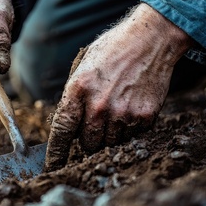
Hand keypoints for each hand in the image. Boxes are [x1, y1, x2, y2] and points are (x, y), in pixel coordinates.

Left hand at [45, 3, 192, 170]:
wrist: (151, 38)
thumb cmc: (114, 49)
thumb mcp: (83, 66)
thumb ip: (74, 96)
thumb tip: (68, 125)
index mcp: (78, 89)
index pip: (62, 131)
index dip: (56, 153)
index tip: (53, 166)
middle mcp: (99, 105)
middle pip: (87, 144)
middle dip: (88, 138)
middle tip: (96, 121)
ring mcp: (123, 113)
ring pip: (110, 144)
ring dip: (109, 135)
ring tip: (116, 110)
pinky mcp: (144, 117)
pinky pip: (131, 137)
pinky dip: (129, 130)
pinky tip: (131, 108)